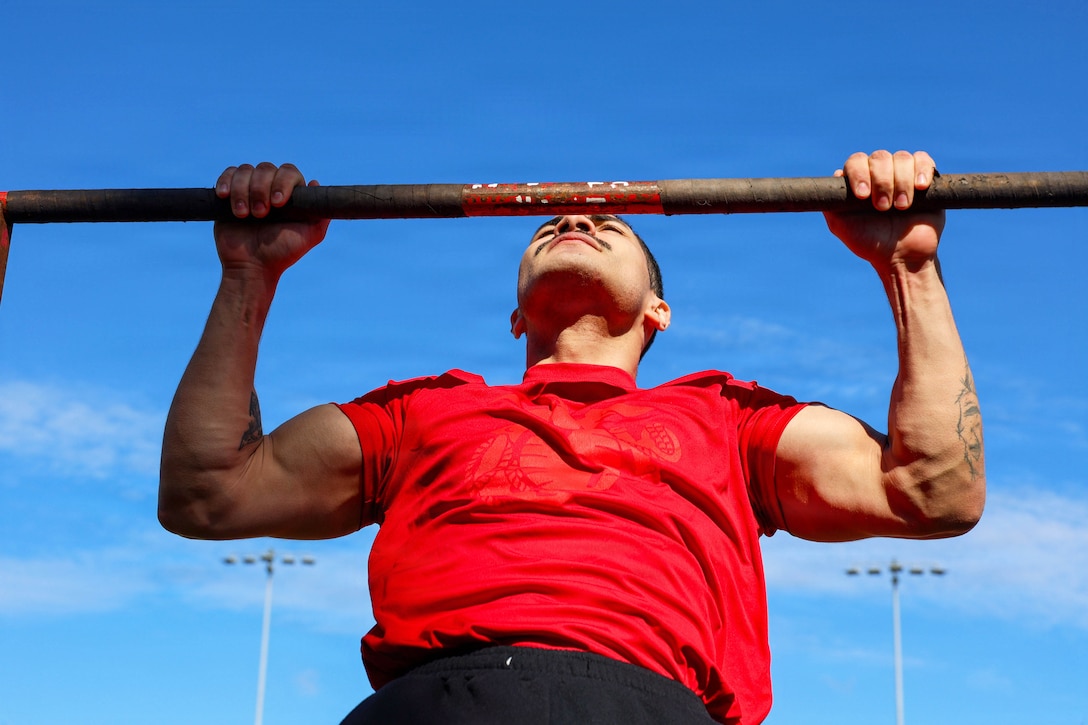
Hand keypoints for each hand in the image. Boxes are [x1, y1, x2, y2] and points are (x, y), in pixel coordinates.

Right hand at [213, 162, 330, 279]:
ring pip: (245, 170)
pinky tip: (224, 196)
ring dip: (243, 191)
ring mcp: (249, 189)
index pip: (289, 172)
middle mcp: (270, 188)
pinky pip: (227, 175)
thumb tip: (316, 183)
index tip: (278, 203)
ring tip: (243, 215)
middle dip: (261, 190)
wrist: (252, 266)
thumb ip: (320, 214)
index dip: (283, 182)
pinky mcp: (229, 194)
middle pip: (266, 168)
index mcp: (290, 194)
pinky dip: (225, 181)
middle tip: (260, 215)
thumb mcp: (309, 236)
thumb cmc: (281, 253)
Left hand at [824, 150, 944, 269]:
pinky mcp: (924, 178)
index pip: (856, 162)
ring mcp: (902, 174)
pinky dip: (922, 170)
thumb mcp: (841, 226)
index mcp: (859, 181)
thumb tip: (835, 176)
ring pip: (902, 158)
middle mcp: (879, 174)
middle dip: (882, 182)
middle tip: (883, 208)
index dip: (859, 173)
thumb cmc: (870, 243)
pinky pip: (924, 160)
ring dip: (901, 182)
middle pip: (880, 158)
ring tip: (901, 207)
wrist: (902, 257)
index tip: (862, 195)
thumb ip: (831, 204)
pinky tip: (920, 187)